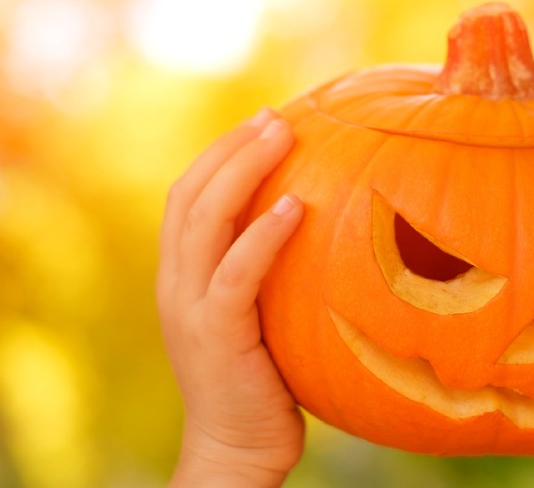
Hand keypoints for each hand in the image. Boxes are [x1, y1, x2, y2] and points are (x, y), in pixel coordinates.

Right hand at [157, 109, 304, 486]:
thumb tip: (326, 230)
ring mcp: (189, 307)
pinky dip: (261, 235)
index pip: (188, 196)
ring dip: (243, 170)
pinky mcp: (215, 334)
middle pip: (190, 194)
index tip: (262, 122)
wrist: (236, 450)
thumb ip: (268, 276)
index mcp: (182, 276)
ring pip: (204, 219)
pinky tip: (294, 207)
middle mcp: (176, 284)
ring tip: (282, 135)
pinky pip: (236, 272)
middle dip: (231, 148)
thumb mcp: (260, 318)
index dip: (221, 154)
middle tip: (275, 117)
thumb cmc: (262, 384)